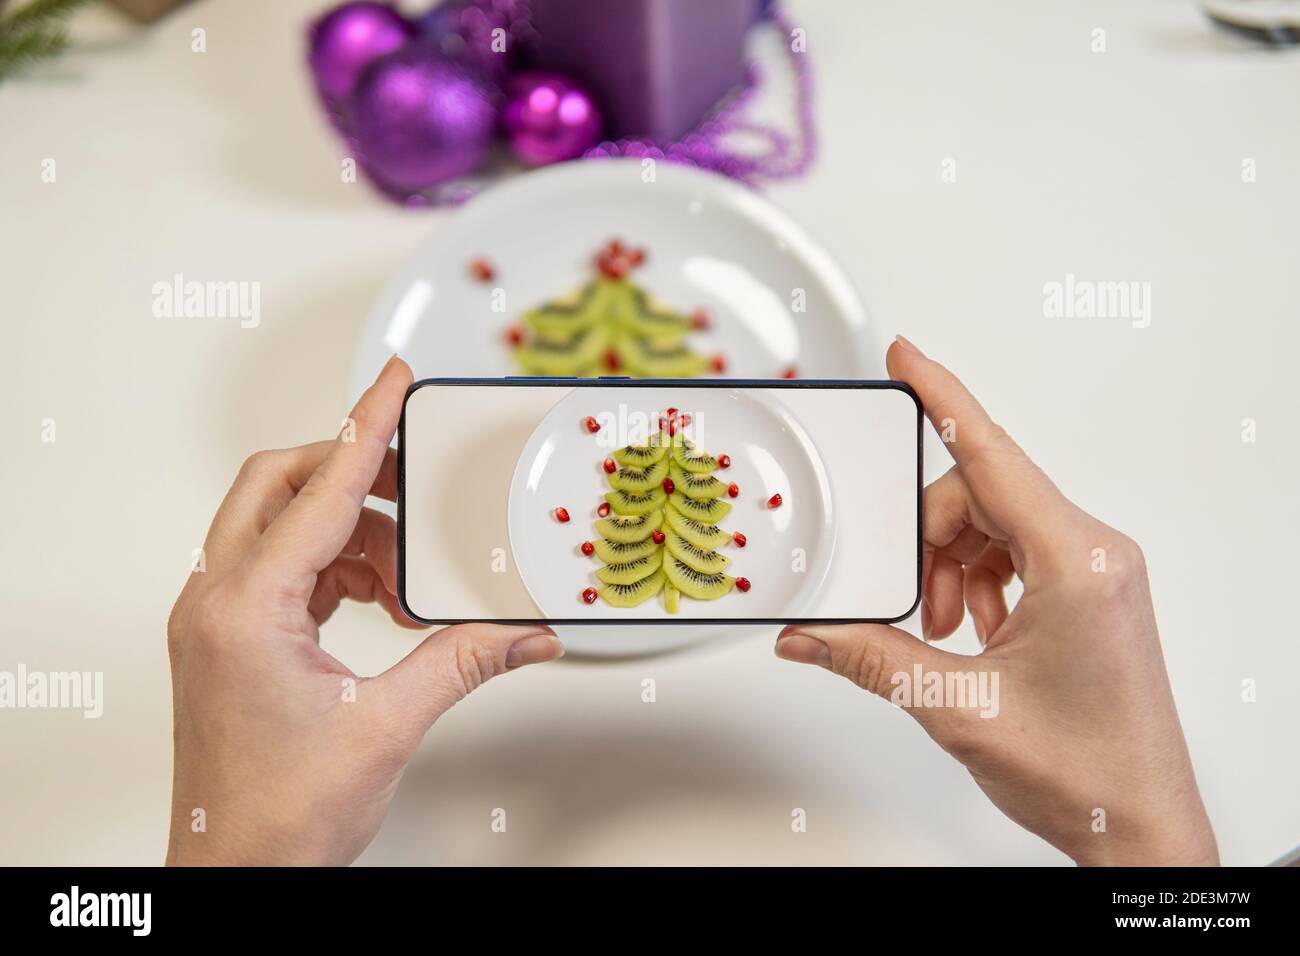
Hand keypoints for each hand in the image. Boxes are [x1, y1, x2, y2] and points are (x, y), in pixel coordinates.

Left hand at [165, 356, 563, 865]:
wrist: (235, 873)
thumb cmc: (278, 815)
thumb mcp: (388, 726)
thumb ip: (463, 662)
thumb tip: (525, 633)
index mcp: (246, 610)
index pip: (321, 491)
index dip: (365, 426)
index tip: (390, 379)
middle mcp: (216, 602)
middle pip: (280, 486)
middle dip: (351, 472)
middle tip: (414, 477)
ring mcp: (216, 618)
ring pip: (280, 525)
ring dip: (351, 531)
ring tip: (406, 579)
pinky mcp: (228, 636)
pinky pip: (281, 567)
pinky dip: (335, 567)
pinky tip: (379, 601)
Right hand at [776, 338, 1217, 865]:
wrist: (1140, 826)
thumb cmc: (1086, 773)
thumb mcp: (957, 706)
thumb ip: (870, 658)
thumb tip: (808, 633)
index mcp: (1076, 563)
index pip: (992, 454)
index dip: (941, 398)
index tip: (905, 357)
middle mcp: (1094, 554)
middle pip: (982, 495)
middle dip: (930, 540)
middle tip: (912, 603)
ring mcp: (1095, 571)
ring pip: (995, 524)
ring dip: (952, 565)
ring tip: (946, 630)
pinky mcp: (1089, 591)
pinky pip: (1016, 552)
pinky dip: (978, 580)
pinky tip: (970, 632)